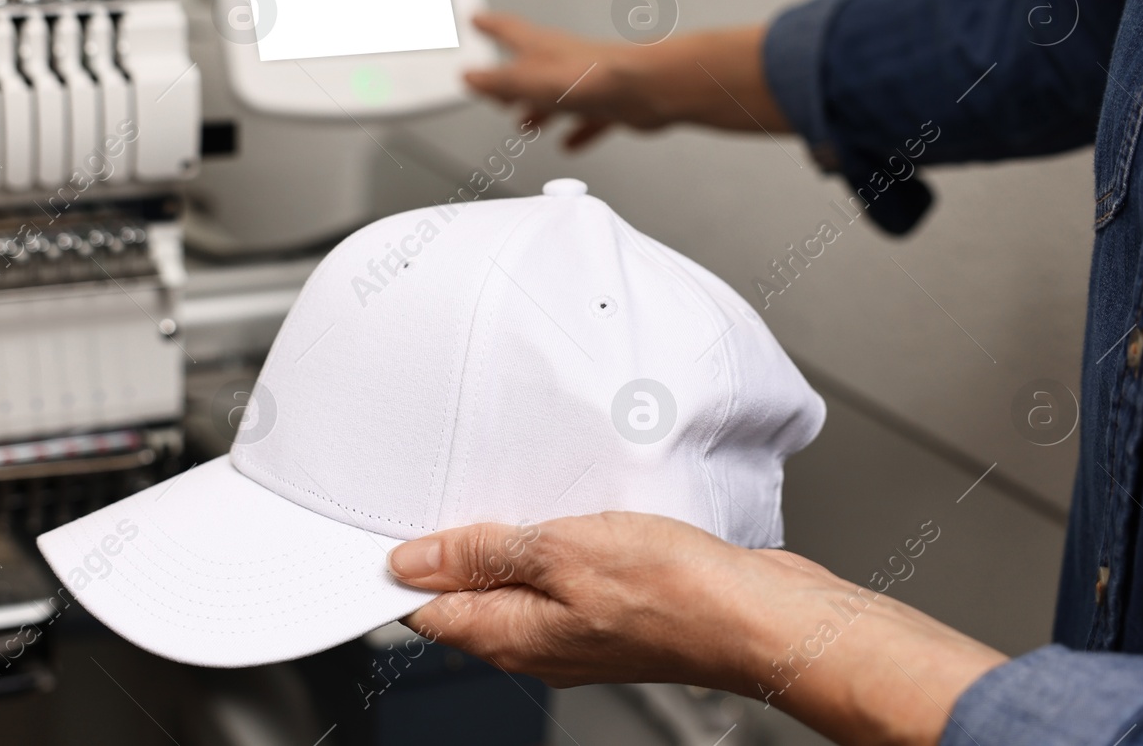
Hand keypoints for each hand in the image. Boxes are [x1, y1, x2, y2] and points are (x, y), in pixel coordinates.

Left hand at [388, 512, 1006, 745]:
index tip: (384, 530)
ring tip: (500, 499)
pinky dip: (546, 546)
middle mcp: (537, 643)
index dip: (399, 569)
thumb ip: (483, 554)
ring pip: (512, 586)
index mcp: (512, 636)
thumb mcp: (562, 553)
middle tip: (438, 498)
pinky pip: (556, 578)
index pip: (426, 610)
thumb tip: (411, 562)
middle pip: (464, 599)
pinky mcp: (611, 610)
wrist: (758, 614)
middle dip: (444, 552)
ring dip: (499, 544)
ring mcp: (575, 630)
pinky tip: (560, 516)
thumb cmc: (674, 591)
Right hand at [462, 13, 788, 149]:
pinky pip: (588, 120)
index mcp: (544, 50)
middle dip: (510, 80)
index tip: (477, 19)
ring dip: (539, 110)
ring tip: (525, 123)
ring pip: (557, 97)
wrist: (648, 90)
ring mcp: (589, 85)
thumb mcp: (532, 82)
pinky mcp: (611, 106)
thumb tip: (469, 77)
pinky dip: (576, 132)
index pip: (509, 31)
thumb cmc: (597, 78)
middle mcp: (565, 63)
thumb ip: (499, 82)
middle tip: (494, 88)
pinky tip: (570, 143)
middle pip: (531, 69)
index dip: (490, 26)